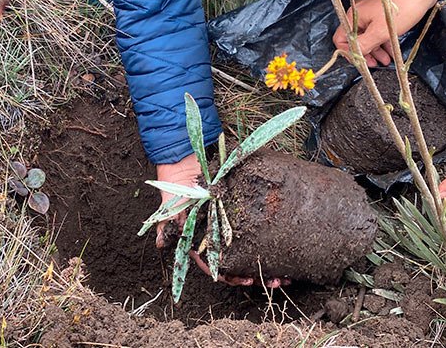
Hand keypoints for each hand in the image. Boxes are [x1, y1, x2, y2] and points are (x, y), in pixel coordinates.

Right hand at [157, 154, 282, 286]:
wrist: (184, 164)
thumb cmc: (176, 190)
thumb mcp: (171, 208)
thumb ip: (167, 225)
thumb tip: (160, 243)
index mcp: (201, 244)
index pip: (217, 267)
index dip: (231, 276)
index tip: (247, 280)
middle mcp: (218, 239)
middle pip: (239, 264)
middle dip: (256, 275)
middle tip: (275, 281)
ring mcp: (232, 227)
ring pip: (252, 251)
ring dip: (267, 264)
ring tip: (285, 273)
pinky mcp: (243, 214)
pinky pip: (258, 230)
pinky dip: (270, 240)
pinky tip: (285, 246)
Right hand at [333, 0, 445, 66]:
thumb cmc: (402, 7)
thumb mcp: (380, 32)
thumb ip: (363, 45)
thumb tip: (353, 55)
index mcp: (354, 17)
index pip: (341, 39)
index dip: (349, 52)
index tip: (359, 61)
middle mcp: (359, 14)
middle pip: (356, 39)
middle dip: (365, 53)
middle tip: (374, 63)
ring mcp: (370, 13)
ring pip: (368, 36)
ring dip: (376, 50)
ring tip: (385, 59)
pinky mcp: (381, 13)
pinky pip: (377, 30)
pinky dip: (382, 41)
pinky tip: (390, 50)